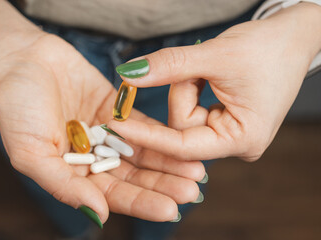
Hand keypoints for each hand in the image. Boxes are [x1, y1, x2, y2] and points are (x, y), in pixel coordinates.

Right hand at [0, 33, 204, 225]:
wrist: (22, 60)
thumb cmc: (17, 106)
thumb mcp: (31, 151)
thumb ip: (63, 185)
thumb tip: (99, 214)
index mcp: (73, 174)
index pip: (111, 195)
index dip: (140, 203)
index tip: (169, 210)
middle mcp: (93, 158)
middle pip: (133, 177)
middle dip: (162, 186)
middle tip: (191, 193)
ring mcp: (107, 134)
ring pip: (143, 153)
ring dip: (169, 164)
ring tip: (197, 173)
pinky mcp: (117, 111)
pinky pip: (143, 126)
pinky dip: (162, 134)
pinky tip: (183, 142)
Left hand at [108, 3, 320, 161]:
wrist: (293, 39)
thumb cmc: (267, 48)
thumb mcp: (214, 55)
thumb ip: (169, 67)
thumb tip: (128, 75)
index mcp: (242, 139)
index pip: (182, 147)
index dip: (147, 135)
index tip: (116, 126)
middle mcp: (236, 145)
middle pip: (182, 129)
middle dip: (181, 92)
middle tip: (197, 66)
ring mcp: (230, 135)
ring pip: (184, 118)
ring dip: (187, 87)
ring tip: (208, 67)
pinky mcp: (224, 123)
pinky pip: (193, 111)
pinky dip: (191, 90)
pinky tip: (207, 76)